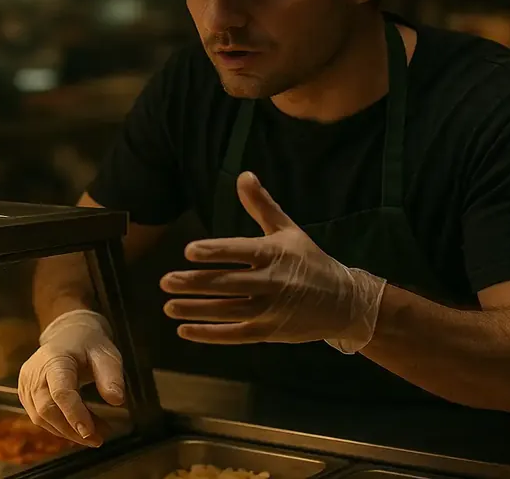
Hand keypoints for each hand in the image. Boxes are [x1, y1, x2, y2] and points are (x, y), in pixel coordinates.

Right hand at [17, 309, 124, 446]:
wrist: (66, 335)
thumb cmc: (88, 345)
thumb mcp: (106, 354)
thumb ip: (111, 375)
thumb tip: (117, 400)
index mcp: (55, 358)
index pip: (60, 391)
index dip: (74, 414)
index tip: (90, 433)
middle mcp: (34, 371)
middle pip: (46, 409)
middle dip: (72, 429)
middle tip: (98, 439)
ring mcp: (26, 383)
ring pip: (41, 418)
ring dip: (68, 431)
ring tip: (95, 434)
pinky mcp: (25, 393)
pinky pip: (39, 417)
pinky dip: (59, 426)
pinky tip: (78, 427)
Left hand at [160, 172, 386, 352]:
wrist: (344, 303)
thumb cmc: (310, 262)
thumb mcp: (288, 230)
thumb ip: (261, 205)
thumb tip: (243, 175)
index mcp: (274, 254)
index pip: (239, 252)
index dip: (214, 251)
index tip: (188, 251)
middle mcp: (271, 283)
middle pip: (227, 283)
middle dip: (194, 283)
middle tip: (165, 281)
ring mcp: (269, 311)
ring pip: (226, 311)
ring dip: (195, 310)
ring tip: (168, 305)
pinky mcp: (268, 333)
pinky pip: (234, 335)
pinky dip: (209, 334)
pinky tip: (185, 330)